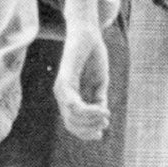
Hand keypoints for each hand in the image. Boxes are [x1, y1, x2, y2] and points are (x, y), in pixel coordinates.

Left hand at [54, 19, 110, 140]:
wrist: (88, 32)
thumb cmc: (93, 54)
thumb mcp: (99, 81)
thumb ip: (98, 98)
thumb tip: (101, 116)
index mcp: (68, 95)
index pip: (71, 122)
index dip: (85, 132)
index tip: (100, 134)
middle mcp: (61, 93)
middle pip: (70, 123)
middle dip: (88, 129)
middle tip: (104, 126)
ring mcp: (61, 87)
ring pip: (72, 116)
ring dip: (91, 120)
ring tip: (106, 116)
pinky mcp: (65, 79)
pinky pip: (74, 104)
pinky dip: (89, 110)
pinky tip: (103, 109)